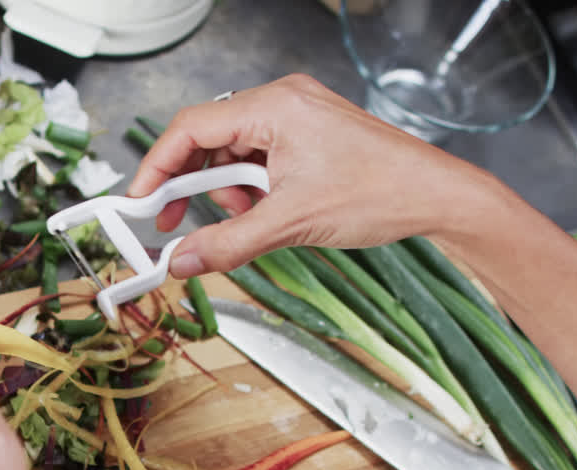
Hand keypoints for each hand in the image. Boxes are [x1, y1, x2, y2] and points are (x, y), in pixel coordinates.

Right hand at [127, 74, 501, 276]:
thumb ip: (227, 243)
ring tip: (251, 220)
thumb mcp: (291, 224)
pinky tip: (268, 212)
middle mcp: (282, 102)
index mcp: (275, 106)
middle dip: (193, 187)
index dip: (156, 167)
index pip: (190, 128)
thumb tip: (180, 261)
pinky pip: (259, 159)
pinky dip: (252, 190)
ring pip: (232, 154)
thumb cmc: (382, 191)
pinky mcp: (307, 135)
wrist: (437, 197)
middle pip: (207, 140)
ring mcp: (297, 116)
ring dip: (228, 193)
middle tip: (173, 224)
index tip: (139, 202)